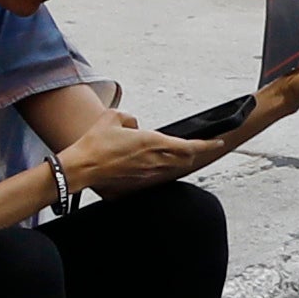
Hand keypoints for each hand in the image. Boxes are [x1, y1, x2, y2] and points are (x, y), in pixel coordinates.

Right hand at [57, 119, 207, 194]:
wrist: (81, 168)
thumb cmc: (95, 144)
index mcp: (151, 142)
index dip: (206, 144)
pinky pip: (154, 171)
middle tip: (197, 145)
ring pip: (170, 166)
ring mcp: (146, 172)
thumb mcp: (113, 117)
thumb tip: (134, 124)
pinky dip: (157, 164)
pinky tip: (147, 159)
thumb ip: (129, 117)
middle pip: (183, 158)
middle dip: (192, 151)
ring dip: (175, 159)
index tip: (217, 141)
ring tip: (171, 151)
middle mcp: (153, 159)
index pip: (188, 146)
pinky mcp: (137, 180)